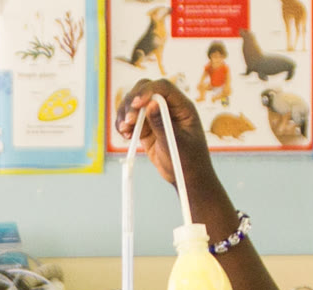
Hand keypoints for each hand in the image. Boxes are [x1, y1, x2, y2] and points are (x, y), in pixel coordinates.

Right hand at [113, 80, 221, 205]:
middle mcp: (168, 107)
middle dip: (133, 102)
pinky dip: (123, 125)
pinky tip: (126, 135)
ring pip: (134, 104)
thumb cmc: (189, 162)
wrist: (187, 179)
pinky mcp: (146, 128)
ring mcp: (155, 116)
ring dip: (125, 114)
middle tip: (128, 121)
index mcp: (182, 107)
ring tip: (125, 131)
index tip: (138, 104)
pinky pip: (130, 119)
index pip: (163, 88)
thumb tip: (151, 104)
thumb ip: (162, 124)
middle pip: (145, 89)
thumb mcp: (177, 144)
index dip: (148, 91)